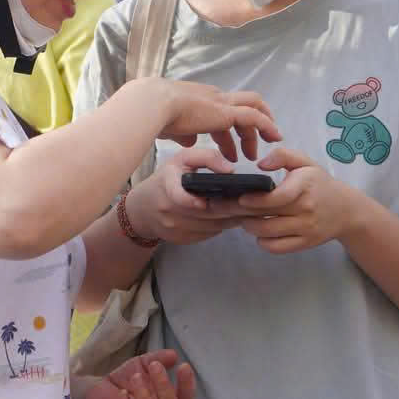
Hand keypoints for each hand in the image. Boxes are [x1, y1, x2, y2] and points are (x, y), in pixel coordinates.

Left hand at [87, 350, 195, 398]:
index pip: (185, 397)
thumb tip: (174, 355)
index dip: (187, 383)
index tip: (184, 366)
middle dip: (164, 384)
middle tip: (155, 367)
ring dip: (145, 392)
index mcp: (166, 398)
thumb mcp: (142, 365)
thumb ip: (158, 359)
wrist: (97, 389)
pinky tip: (122, 393)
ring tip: (135, 377)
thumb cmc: (123, 379)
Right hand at [127, 149, 243, 244]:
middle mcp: (169, 211)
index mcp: (167, 187)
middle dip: (233, 209)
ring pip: (212, 226)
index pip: (180, 198)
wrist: (142, 210)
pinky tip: (235, 217)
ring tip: (252, 209)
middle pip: (207, 214)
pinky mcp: (182, 240)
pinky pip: (209, 234)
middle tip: (256, 203)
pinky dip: (223, 226)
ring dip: (232, 219)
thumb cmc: (166, 179)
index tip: (214, 200)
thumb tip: (231, 170)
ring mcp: (175, 229)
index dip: (196, 201)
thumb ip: (206, 158)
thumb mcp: (181, 159)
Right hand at [152, 80, 280, 161]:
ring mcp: (221, 102)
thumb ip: (183, 133)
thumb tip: (190, 140)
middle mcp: (213, 97)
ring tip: (260, 151)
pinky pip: (254, 117)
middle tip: (251, 151)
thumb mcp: (171, 127)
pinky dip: (266, 126)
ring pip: (252, 107)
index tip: (228, 150)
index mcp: (199, 100)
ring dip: (259, 129)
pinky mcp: (227, 111)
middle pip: (240, 107)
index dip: (226, 133)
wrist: (154, 105)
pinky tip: (274, 138)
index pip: (220, 113)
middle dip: (248, 128)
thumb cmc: (155, 116)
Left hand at [234, 148, 355, 254]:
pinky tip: (258, 230)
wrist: (346, 210)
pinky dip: (262, 241)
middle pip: (266, 217)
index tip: (239, 197)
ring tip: (240, 216)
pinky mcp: (305, 244)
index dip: (255, 200)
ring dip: (249, 227)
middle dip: (240, 213)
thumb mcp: (305, 162)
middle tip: (222, 207)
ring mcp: (306, 229)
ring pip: (268, 234)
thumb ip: (282, 156)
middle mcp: (306, 210)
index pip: (278, 198)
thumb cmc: (319, 183)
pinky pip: (277, 247)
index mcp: (304, 187)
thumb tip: (260, 164)